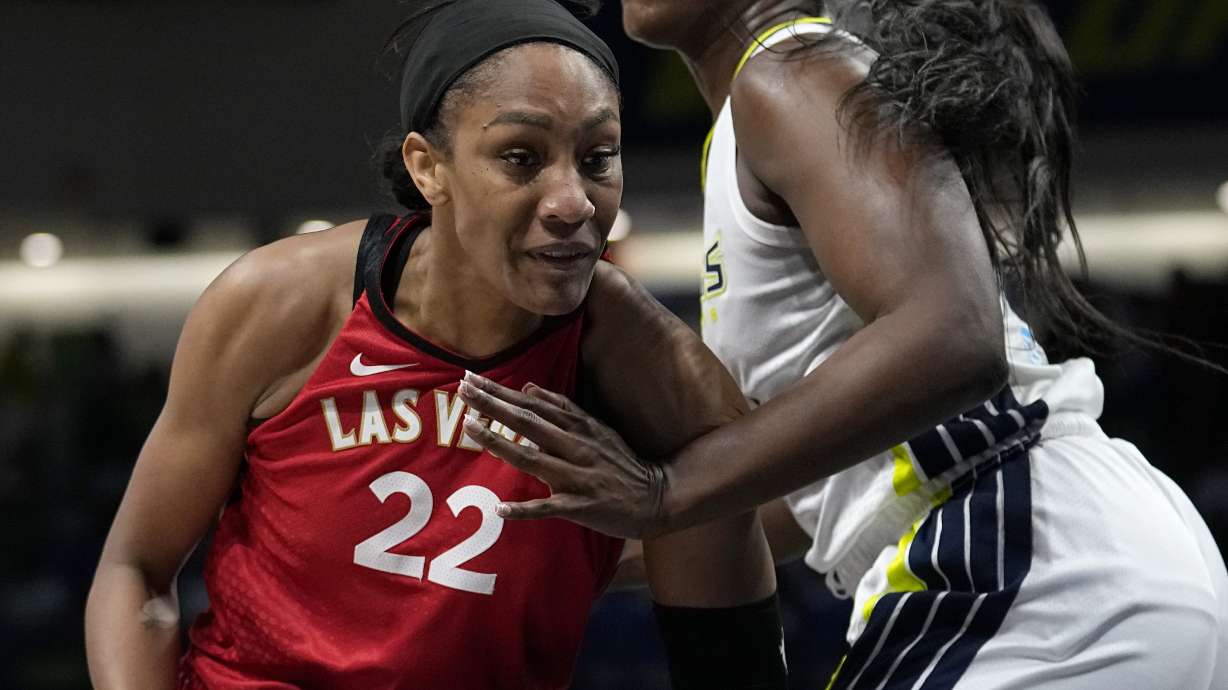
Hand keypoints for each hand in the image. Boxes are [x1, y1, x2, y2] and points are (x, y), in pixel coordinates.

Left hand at [457, 371, 667, 538]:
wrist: (656, 497)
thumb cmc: (621, 462)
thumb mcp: (597, 428)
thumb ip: (563, 408)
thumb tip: (529, 387)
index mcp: (577, 427)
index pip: (531, 405)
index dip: (500, 392)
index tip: (471, 378)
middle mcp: (575, 447)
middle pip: (528, 423)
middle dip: (493, 405)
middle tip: (463, 389)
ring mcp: (578, 477)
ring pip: (533, 458)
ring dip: (500, 443)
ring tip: (471, 429)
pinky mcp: (581, 507)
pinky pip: (549, 508)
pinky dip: (525, 509)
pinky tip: (501, 509)